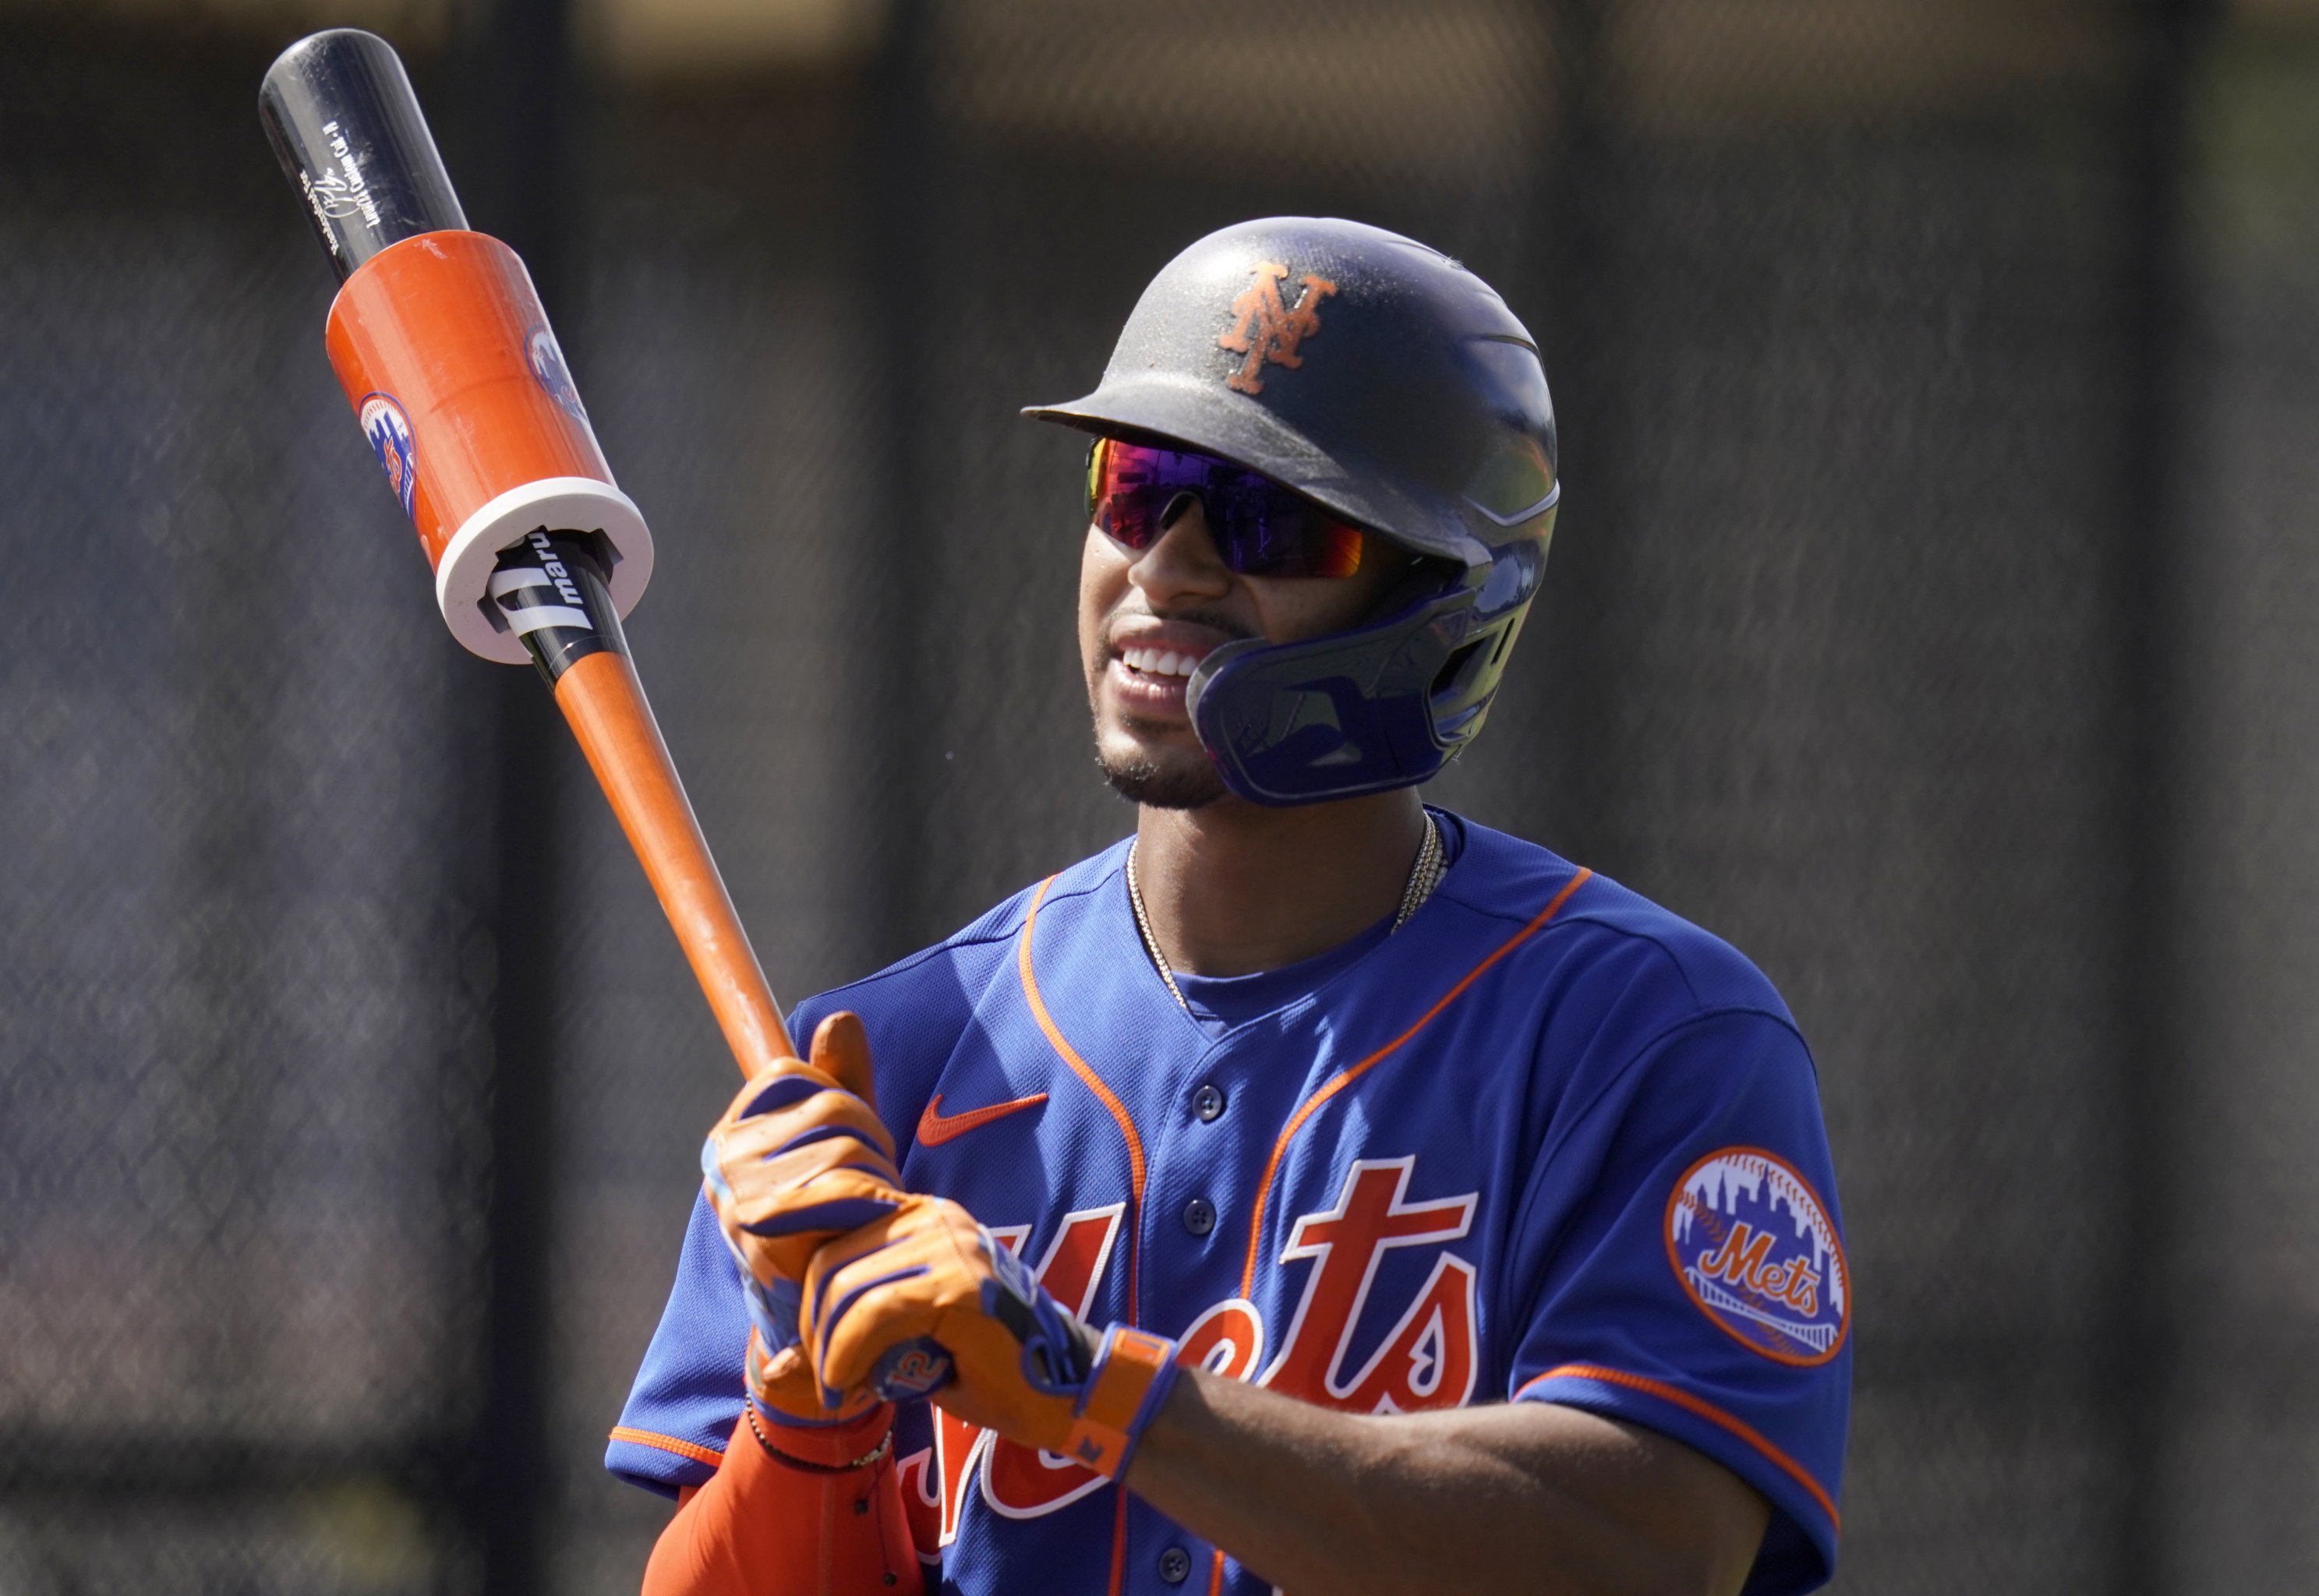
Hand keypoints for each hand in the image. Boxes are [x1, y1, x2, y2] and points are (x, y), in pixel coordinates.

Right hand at [701, 1012, 907, 1425]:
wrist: (821, 1323)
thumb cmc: (836, 1224)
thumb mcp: (845, 1143)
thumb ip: (842, 1081)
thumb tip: (841, 1018)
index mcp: (733, 1135)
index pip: (790, 1072)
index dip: (837, 1101)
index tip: (850, 1147)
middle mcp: (724, 1163)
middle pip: (829, 1110)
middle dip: (869, 1147)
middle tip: (867, 1195)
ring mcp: (740, 1199)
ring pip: (844, 1148)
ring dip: (875, 1181)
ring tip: (865, 1218)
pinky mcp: (768, 1234)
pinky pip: (845, 1190)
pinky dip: (873, 1207)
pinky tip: (870, 1232)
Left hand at [799, 1195, 1182, 1478]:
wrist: (1067, 1390)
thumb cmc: (989, 1367)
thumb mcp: (910, 1338)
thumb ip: (855, 1331)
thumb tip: (776, 1366)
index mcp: (923, 1218)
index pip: (835, 1214)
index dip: (796, 1251)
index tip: (777, 1289)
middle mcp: (935, 1218)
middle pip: (830, 1259)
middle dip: (811, 1327)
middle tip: (824, 1377)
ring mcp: (951, 1247)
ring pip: (846, 1287)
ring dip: (827, 1349)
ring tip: (840, 1388)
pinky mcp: (960, 1285)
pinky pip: (873, 1313)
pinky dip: (846, 1356)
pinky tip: (850, 1385)